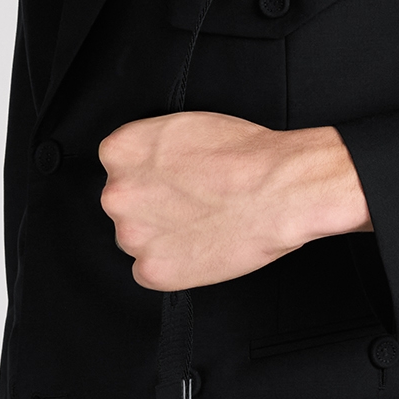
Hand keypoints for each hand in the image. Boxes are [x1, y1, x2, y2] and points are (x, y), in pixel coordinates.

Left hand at [97, 113, 371, 289]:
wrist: (280, 190)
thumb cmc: (246, 155)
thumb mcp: (185, 126)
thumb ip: (153, 148)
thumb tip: (150, 164)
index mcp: (121, 151)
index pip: (119, 168)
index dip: (150, 176)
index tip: (170, 182)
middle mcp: (118, 193)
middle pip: (125, 206)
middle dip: (152, 208)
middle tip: (191, 206)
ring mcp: (132, 235)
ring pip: (138, 240)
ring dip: (162, 237)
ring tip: (203, 226)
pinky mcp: (152, 270)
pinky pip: (150, 272)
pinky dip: (173, 266)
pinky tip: (200, 248)